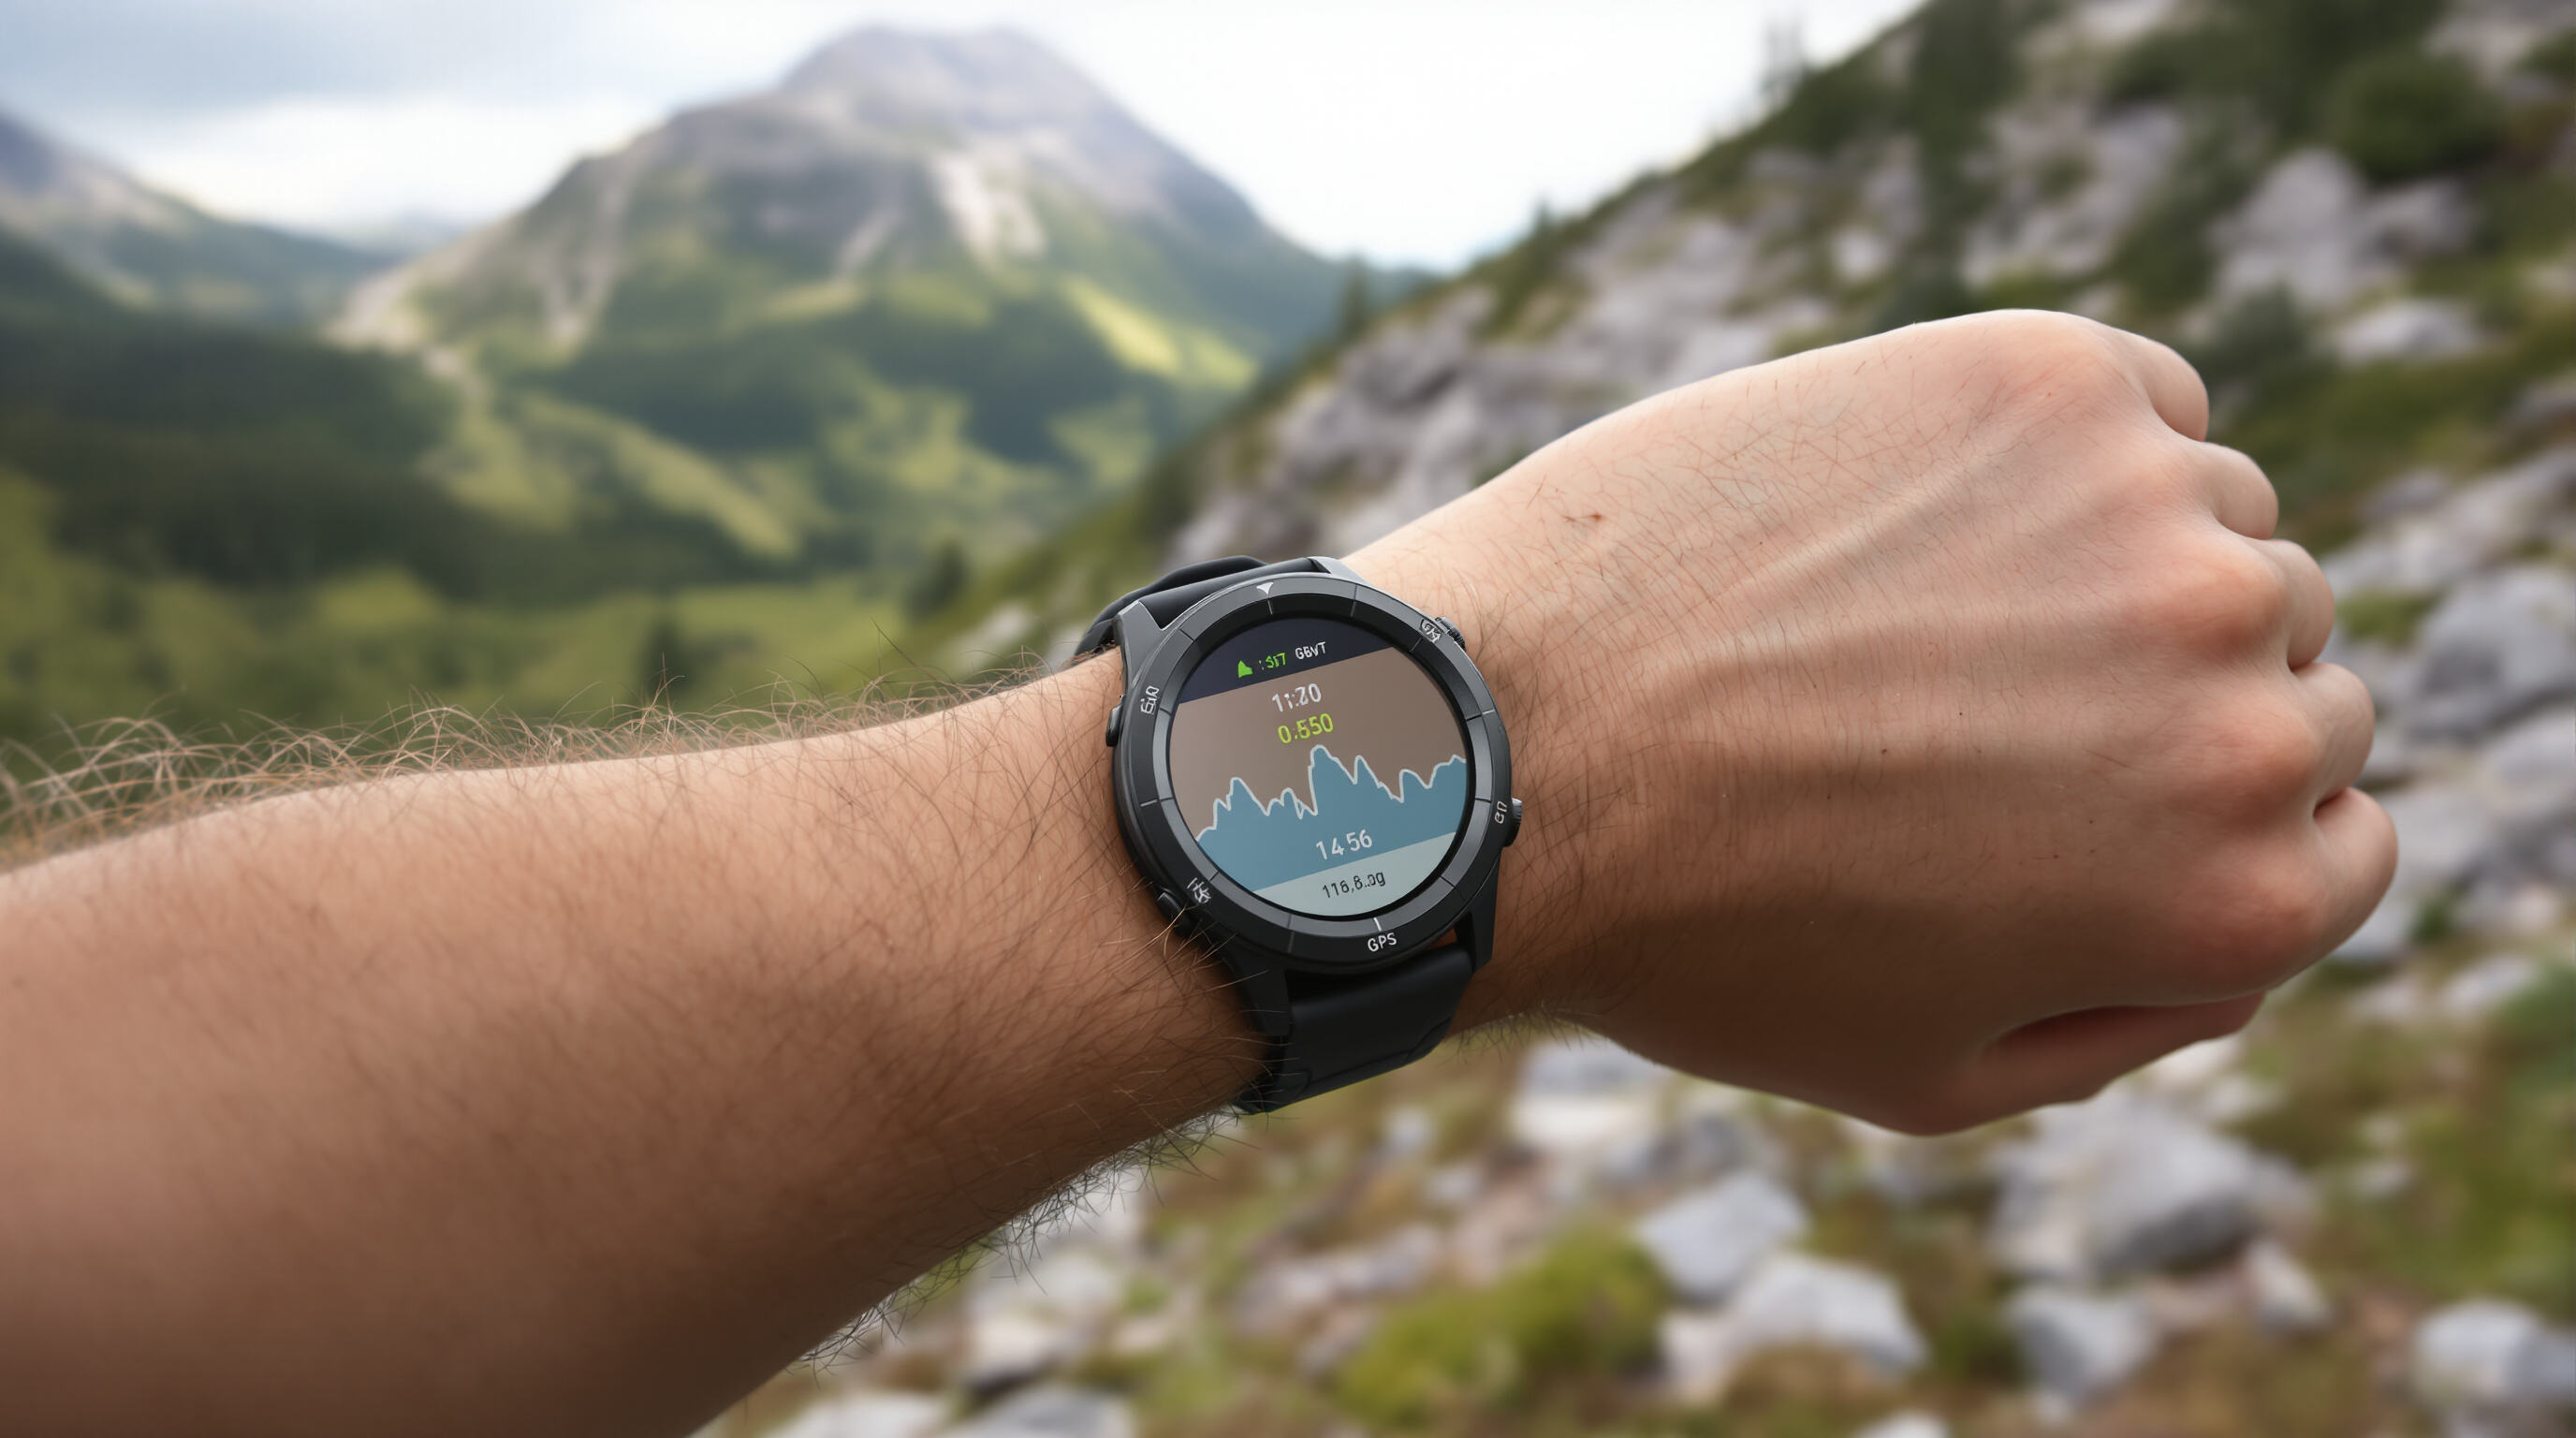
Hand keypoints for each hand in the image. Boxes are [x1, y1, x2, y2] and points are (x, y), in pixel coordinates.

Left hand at [1358, 310, 2394, 1132]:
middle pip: (2286, 668)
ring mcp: (2151, 515)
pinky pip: (2137, 404)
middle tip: (1960, 713)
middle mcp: (2240, 695)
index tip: (2070, 805)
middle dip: (2156, 694)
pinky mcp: (2042, 377)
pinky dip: (2062, 449)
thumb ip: (2144, 1011)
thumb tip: (2252, 920)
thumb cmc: (1694, 931)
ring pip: (2219, 524)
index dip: (2202, 824)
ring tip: (1908, 613)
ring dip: (2112, 562)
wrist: (1501, 749)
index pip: (2341, 829)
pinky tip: (1909, 506)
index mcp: (2237, 888)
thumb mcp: (1933, 1071)